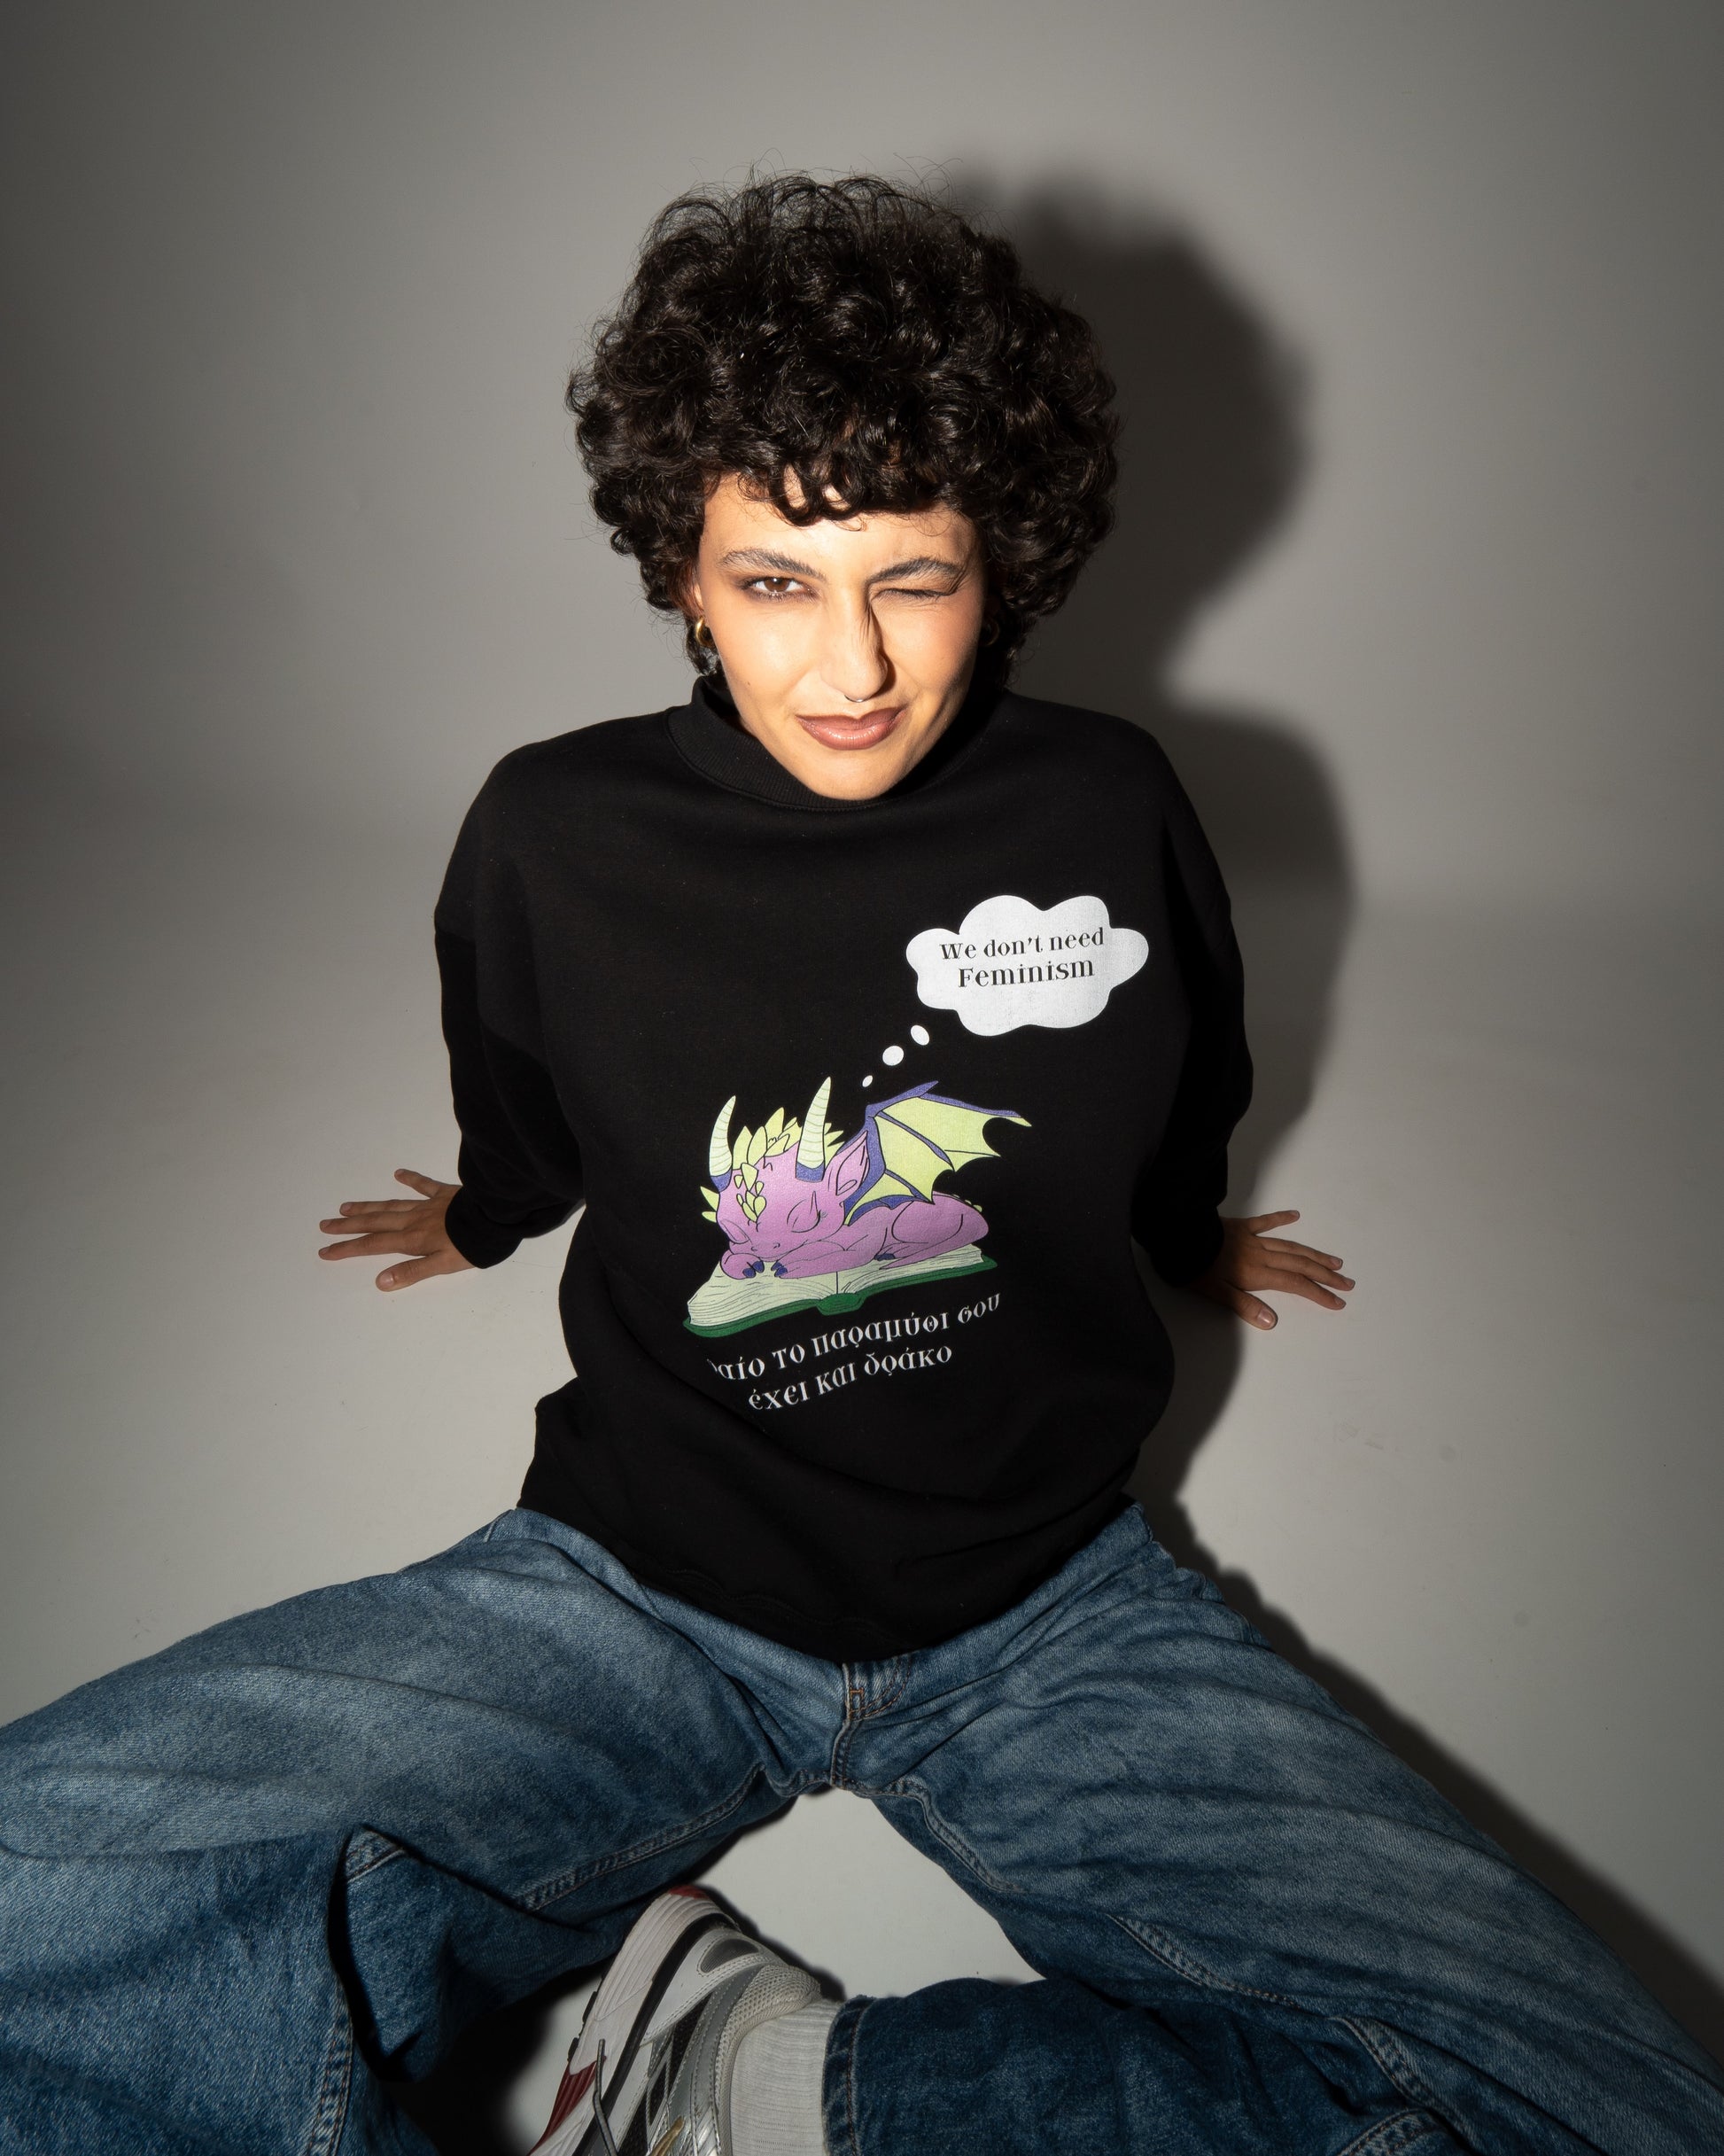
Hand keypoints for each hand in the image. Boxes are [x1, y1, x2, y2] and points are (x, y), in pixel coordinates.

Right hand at [317, 1169, 475, 1291]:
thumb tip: (380, 1281)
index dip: (348, 1249)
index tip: (325, 1251)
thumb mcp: (443, 1265)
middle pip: (375, 1223)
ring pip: (390, 1205)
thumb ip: (412, 1272)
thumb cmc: (473, 1245)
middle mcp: (414, 1220)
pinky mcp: (446, 1194)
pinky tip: (398, 1173)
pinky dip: (410, 1180)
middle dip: (348, 1226)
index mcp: (413, 1239)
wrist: (497, 1216)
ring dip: (367, 1207)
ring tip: (345, 1207)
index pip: (373, 1245)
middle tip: (324, 1225)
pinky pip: (424, 1185)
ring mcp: (429, 1205)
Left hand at [1191, 1209, 1353, 1329]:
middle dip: (1325, 1275)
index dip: (1318, 1293)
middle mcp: (1260, 1254)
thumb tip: (1272, 1321)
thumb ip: (1244, 1305)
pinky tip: (1295, 1215)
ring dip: (1313, 1254)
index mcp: (1256, 1272)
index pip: (1294, 1284)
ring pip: (1289, 1246)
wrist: (1177, 1234)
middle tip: (1348, 1282)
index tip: (1338, 1301)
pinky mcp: (1239, 1226)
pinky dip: (1281, 1219)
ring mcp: (1251, 1238)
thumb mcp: (1215, 1292)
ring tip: (1334, 1261)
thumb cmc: (1193, 1266)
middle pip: (1299, 1264)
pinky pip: (1265, 1222)